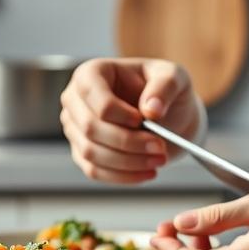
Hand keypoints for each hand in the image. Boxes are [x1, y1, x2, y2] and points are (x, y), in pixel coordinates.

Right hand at [59, 58, 198, 184]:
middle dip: (129, 142)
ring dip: (128, 162)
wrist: (168, 114)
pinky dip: (123, 176)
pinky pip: (94, 171)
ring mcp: (75, 128)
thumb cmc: (164, 90)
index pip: (97, 99)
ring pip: (91, 153)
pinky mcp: (82, 152)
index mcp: (91, 73)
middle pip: (91, 128)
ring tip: (158, 160)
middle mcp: (75, 100)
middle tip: (160, 147)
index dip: (121, 115)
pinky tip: (147, 173)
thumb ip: (165, 86)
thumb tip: (151, 109)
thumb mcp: (173, 77)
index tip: (146, 121)